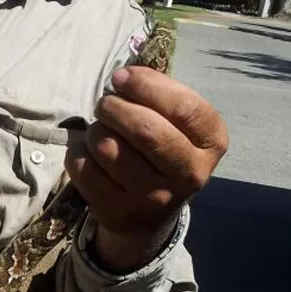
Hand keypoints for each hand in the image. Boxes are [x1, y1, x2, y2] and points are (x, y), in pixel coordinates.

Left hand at [66, 66, 227, 271]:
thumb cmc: (163, 151)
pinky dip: (78, 153)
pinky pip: (85, 170)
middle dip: (115, 107)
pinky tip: (88, 152)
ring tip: (99, 130)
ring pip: (109, 149)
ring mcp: (154, 199)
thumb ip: (160, 95)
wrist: (150, 214)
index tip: (121, 77)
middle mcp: (189, 175)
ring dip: (95, 130)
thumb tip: (123, 77)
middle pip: (146, 130)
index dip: (147, 85)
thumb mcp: (178, 123)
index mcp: (212, 143)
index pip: (183, 107)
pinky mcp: (119, 213)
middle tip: (105, 104)